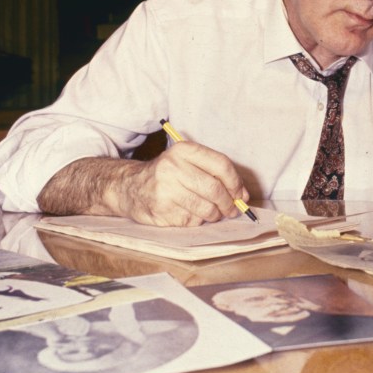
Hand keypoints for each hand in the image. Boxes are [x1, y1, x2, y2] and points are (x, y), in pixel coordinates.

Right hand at [106, 141, 248, 226]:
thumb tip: (242, 195)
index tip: (241, 194)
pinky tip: (191, 215)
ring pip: (206, 209)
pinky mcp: (161, 211)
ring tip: (213, 213)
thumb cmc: (168, 175)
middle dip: (228, 203)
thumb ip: (214, 172)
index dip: (236, 183)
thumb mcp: (186, 161)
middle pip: (215, 189)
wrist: (130, 187)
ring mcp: (166, 190)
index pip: (221, 165)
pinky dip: (197, 222)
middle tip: (231, 209)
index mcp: (183, 150)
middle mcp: (173, 168)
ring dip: (215, 215)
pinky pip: (192, 221)